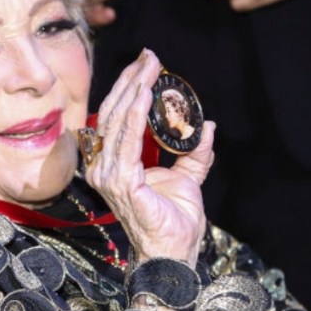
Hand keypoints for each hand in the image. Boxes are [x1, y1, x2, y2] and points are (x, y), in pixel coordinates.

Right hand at [84, 49, 212, 266]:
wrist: (172, 255)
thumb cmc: (172, 222)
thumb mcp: (187, 179)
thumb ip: (193, 153)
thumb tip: (207, 126)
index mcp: (112, 164)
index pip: (115, 117)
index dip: (129, 87)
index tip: (147, 64)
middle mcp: (103, 167)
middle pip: (113, 113)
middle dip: (132, 80)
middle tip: (150, 56)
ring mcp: (108, 175)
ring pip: (118, 120)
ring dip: (134, 89)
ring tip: (150, 67)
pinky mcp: (121, 182)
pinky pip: (127, 140)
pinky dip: (135, 113)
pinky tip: (145, 94)